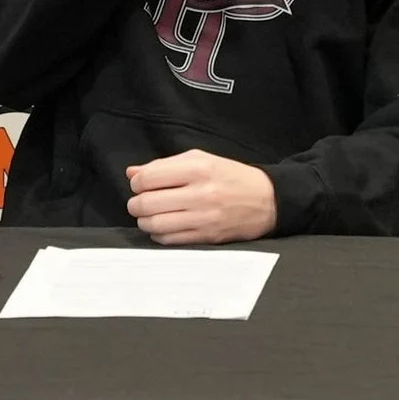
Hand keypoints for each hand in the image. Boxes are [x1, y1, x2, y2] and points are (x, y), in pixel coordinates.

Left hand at [124, 150, 276, 244]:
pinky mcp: (206, 237)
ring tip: (150, 215)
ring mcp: (203, 218)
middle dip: (136, 203)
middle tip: (140, 202)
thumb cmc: (230, 176)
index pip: (148, 178)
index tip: (141, 184)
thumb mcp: (201, 160)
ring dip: (144, 220)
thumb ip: (164, 165)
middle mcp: (200, 193)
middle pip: (146, 203)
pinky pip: (168, 239)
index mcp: (197, 168)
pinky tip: (163, 226)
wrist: (266, 200)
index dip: (137, 183)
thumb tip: (132, 173)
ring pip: (154, 224)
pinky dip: (158, 233)